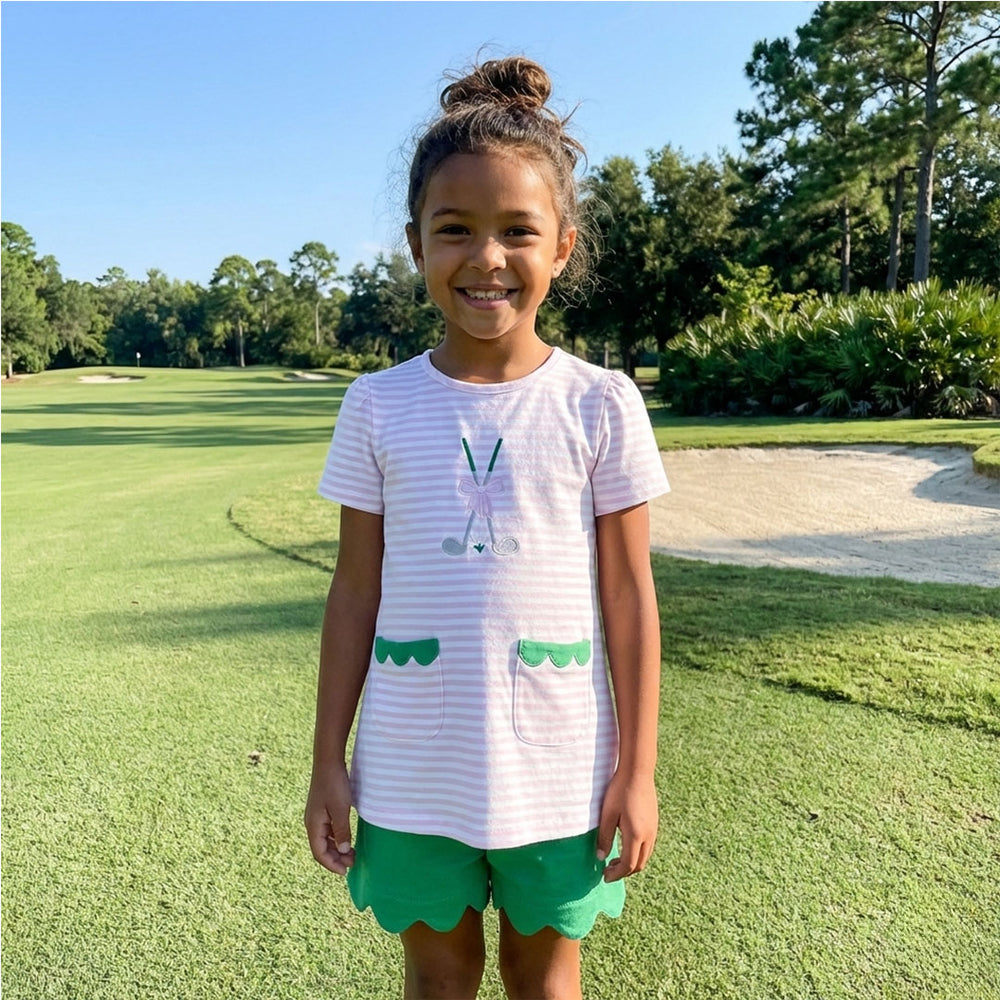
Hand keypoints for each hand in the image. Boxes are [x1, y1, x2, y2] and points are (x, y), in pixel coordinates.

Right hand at [304, 763, 354, 874]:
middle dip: (336, 858)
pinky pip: (328, 830)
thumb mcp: (340, 809)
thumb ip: (342, 830)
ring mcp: (317, 816)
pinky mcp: (322, 809)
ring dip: (337, 848)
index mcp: (313, 825)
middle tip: (353, 863)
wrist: (328, 761)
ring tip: (353, 854)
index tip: (345, 871)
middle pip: (321, 848)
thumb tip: (343, 851)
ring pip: (325, 839)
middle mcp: (312, 823)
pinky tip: (348, 838)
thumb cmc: (334, 784)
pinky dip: (337, 837)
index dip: (331, 864)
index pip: (319, 853)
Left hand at [596, 768, 657, 882]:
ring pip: (645, 856)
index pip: (628, 865)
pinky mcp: (654, 822)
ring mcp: (654, 829)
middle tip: (608, 870)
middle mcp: (649, 835)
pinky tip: (625, 846)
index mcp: (636, 835)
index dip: (616, 874)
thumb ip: (604, 837)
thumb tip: (600, 857)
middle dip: (624, 871)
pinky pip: (648, 846)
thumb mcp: (607, 814)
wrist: (638, 771)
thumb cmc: (620, 790)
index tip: (604, 876)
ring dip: (631, 863)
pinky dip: (637, 853)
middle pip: (639, 864)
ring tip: (615, 860)